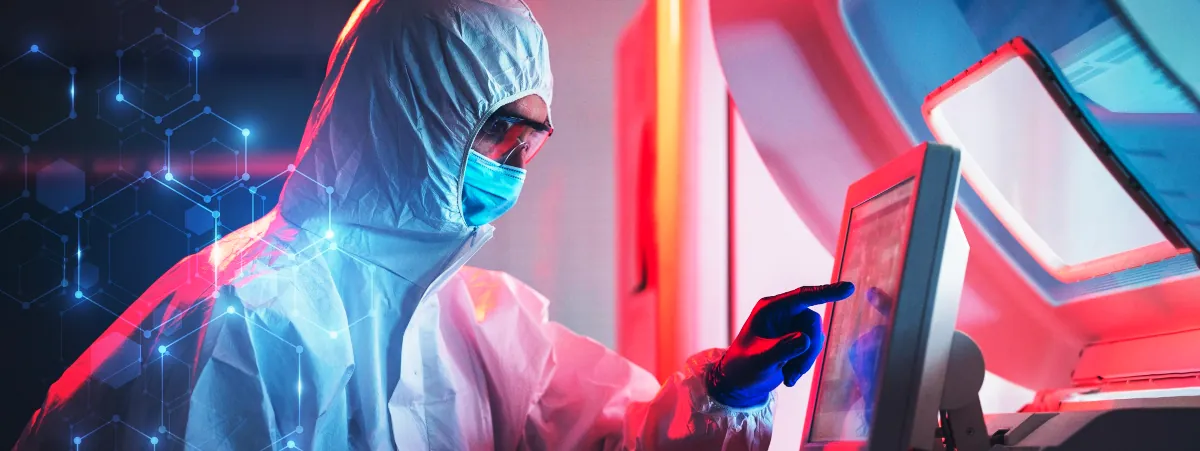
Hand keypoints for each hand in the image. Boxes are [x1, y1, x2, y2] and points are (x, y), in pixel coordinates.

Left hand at [706, 282, 854, 407]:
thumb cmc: (742, 367)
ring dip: (806, 360)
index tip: (849, 288)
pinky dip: (804, 365)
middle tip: (796, 370)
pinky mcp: (795, 340)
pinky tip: (789, 378)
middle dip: (809, 349)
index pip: (802, 296)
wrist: (738, 382)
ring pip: (815, 338)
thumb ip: (782, 349)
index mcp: (770, 309)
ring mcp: (789, 327)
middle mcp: (782, 314)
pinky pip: (812, 349)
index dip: (826, 292)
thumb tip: (806, 339)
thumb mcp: (760, 361)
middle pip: (812, 323)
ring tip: (788, 377)